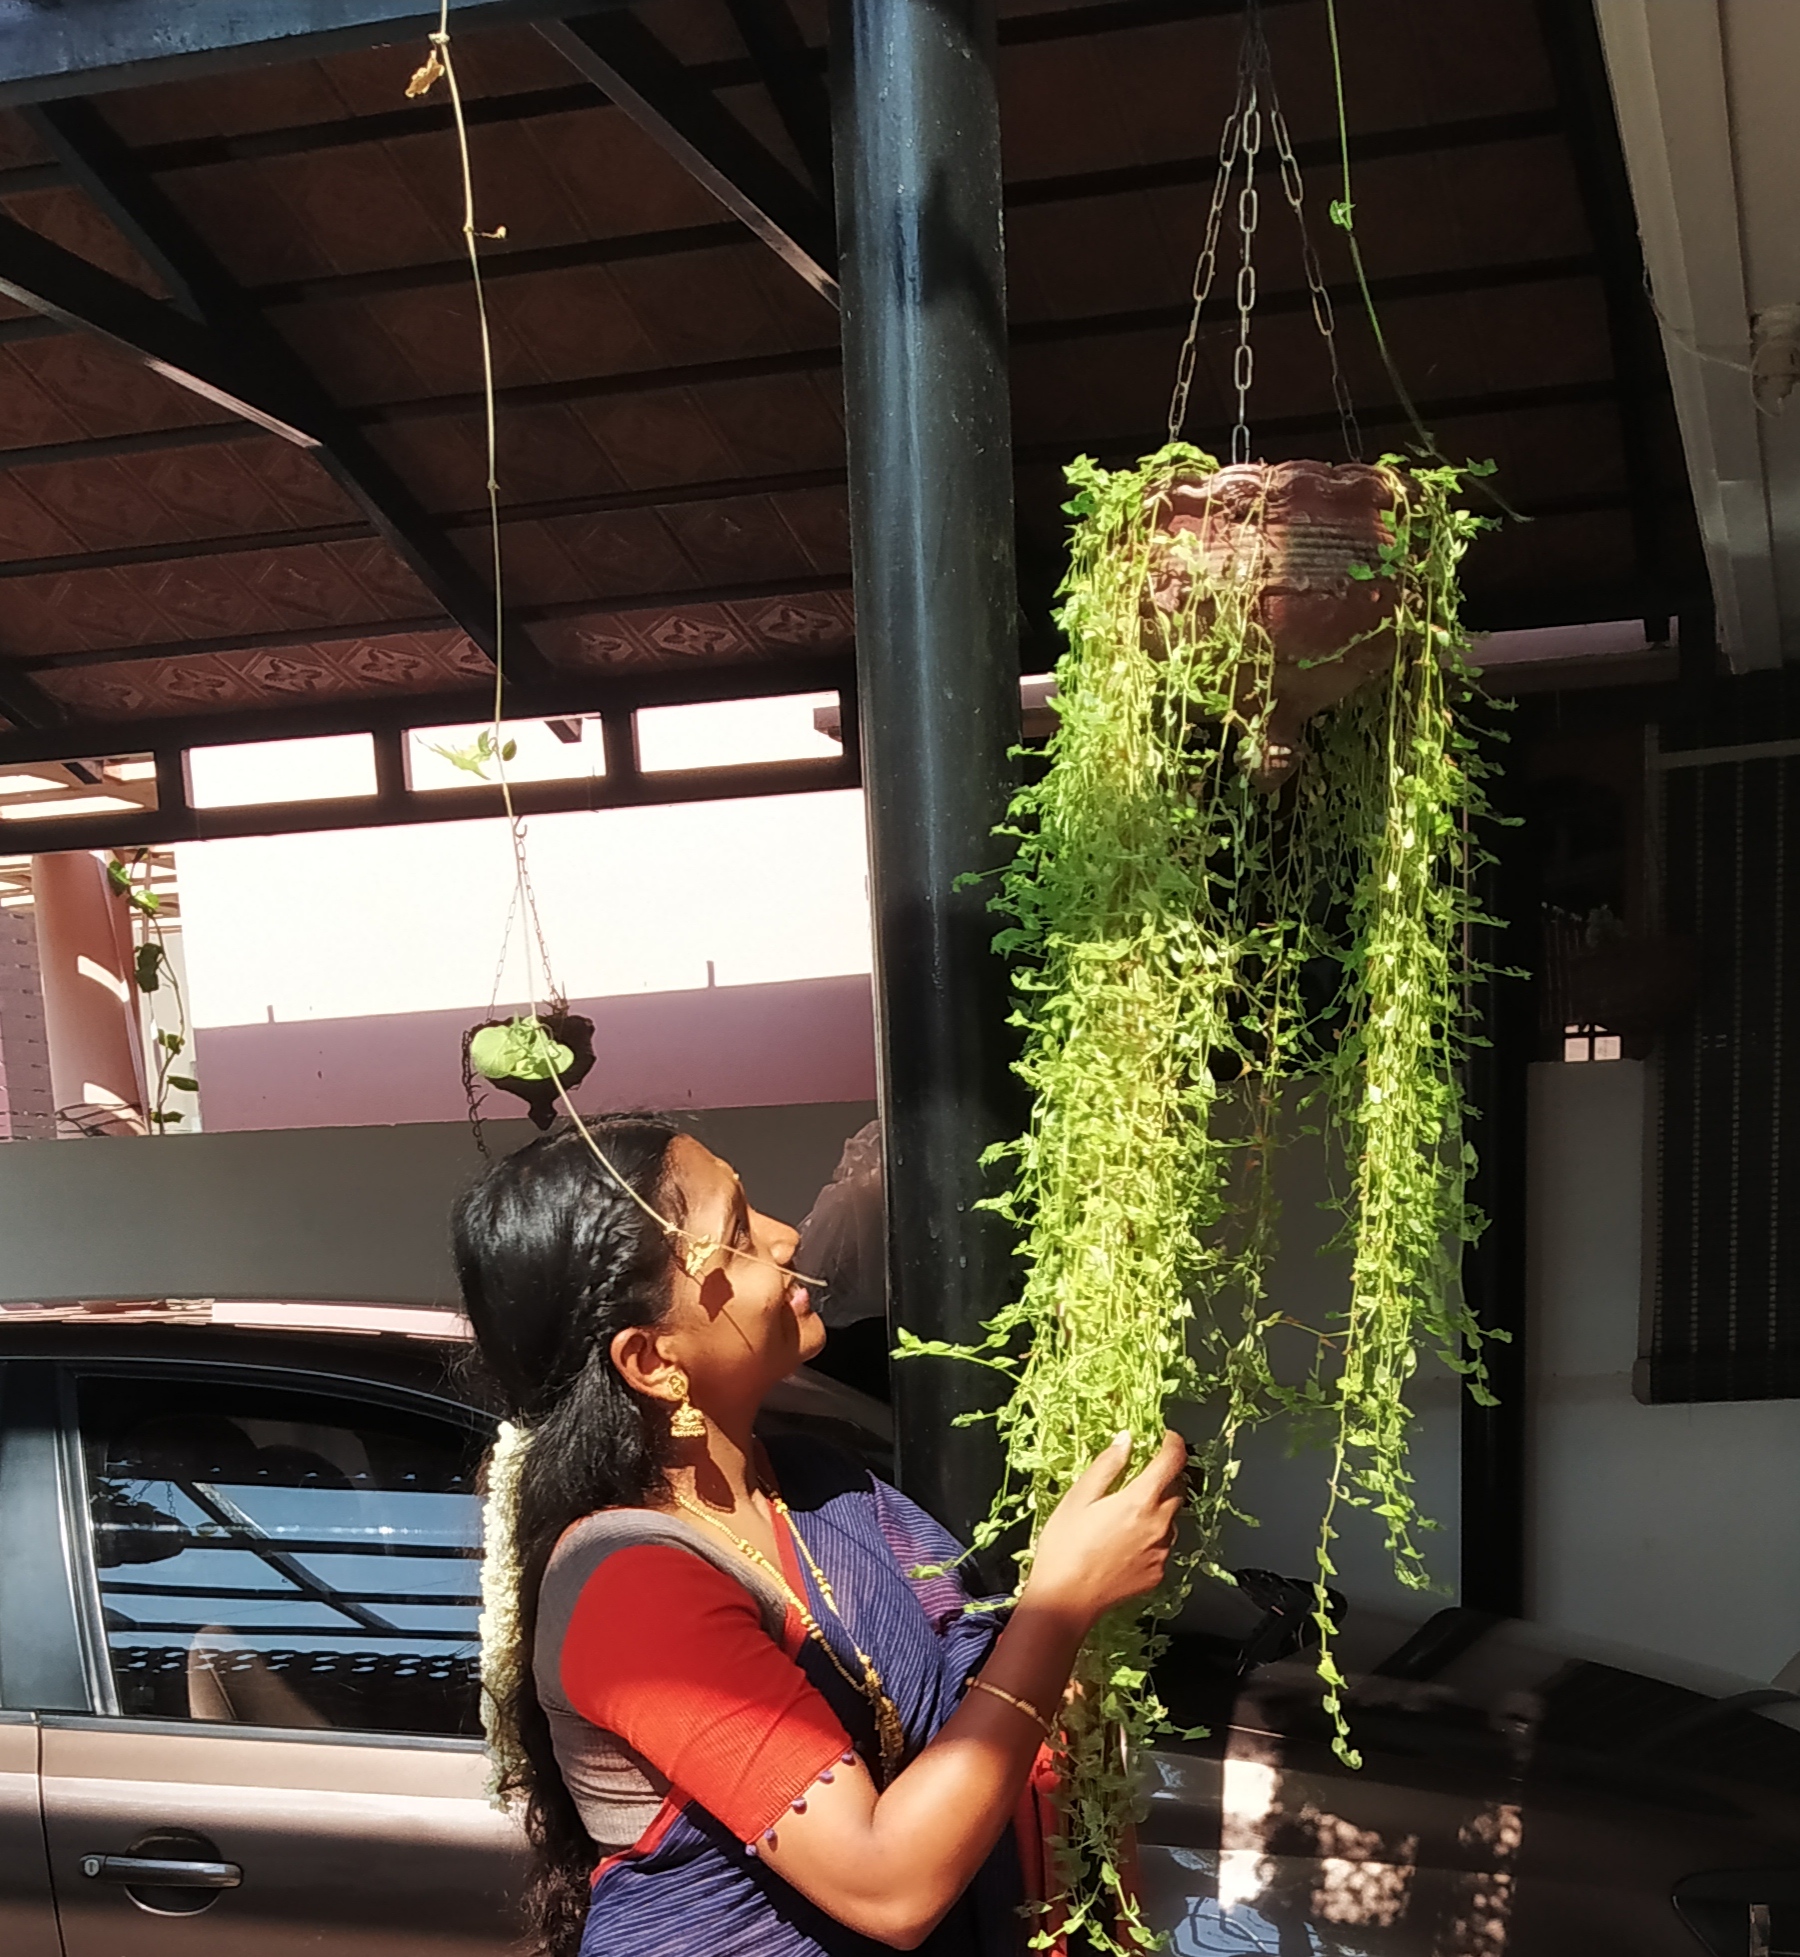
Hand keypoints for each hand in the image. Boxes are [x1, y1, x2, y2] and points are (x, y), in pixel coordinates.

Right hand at [1021, 1428, 1186, 1627]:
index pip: (1172, 1462)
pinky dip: (1151, 1537)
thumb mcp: (1078, 1498)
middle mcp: (1159, 1526)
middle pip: (1178, 1490)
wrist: (1066, 1600)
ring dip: (1159, 1509)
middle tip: (1141, 1475)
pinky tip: (1124, 1542)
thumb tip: (1126, 1440)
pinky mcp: (1158, 1574)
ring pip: (1171, 1519)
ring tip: (1127, 1514)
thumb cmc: (1065, 1546)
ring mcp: (1162, 1553)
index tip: (1166, 1437)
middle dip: (1165, 1476)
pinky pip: (1163, 1546)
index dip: (1173, 1444)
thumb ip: (1107, 1465)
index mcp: (1140, 1501)